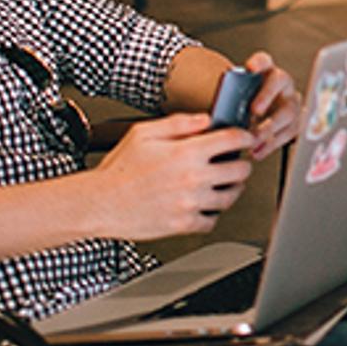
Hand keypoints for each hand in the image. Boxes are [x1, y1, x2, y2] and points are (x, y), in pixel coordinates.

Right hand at [92, 112, 254, 237]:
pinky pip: (212, 221)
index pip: (232, 140)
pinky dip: (212, 213)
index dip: (245, 136)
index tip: (246, 138)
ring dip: (232, 189)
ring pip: (231, 197)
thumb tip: (205, 120)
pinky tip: (204, 205)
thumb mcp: (144, 133)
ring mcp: (190, 203)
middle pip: (240, 170)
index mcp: (186, 153)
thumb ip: (179, 123)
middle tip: (235, 162)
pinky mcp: (183, 225)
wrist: (100, 203)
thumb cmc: (119, 169)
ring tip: (224, 184)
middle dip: (241, 164)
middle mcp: (193, 178)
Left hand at [242, 51, 300, 158]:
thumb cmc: (246, 104)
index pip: (264, 60)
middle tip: (254, 111)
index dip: (259, 62)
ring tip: (253, 140)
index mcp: (266, 71)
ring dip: (270, 127)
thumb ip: (232, 100)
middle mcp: (282, 82)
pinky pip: (289, 133)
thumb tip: (216, 115)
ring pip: (288, 111)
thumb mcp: (240, 97)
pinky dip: (271, 144)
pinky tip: (258, 152)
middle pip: (279, 82)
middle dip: (267, 97)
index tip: (251, 68)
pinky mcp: (296, 121)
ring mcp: (291, 101)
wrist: (262, 115)